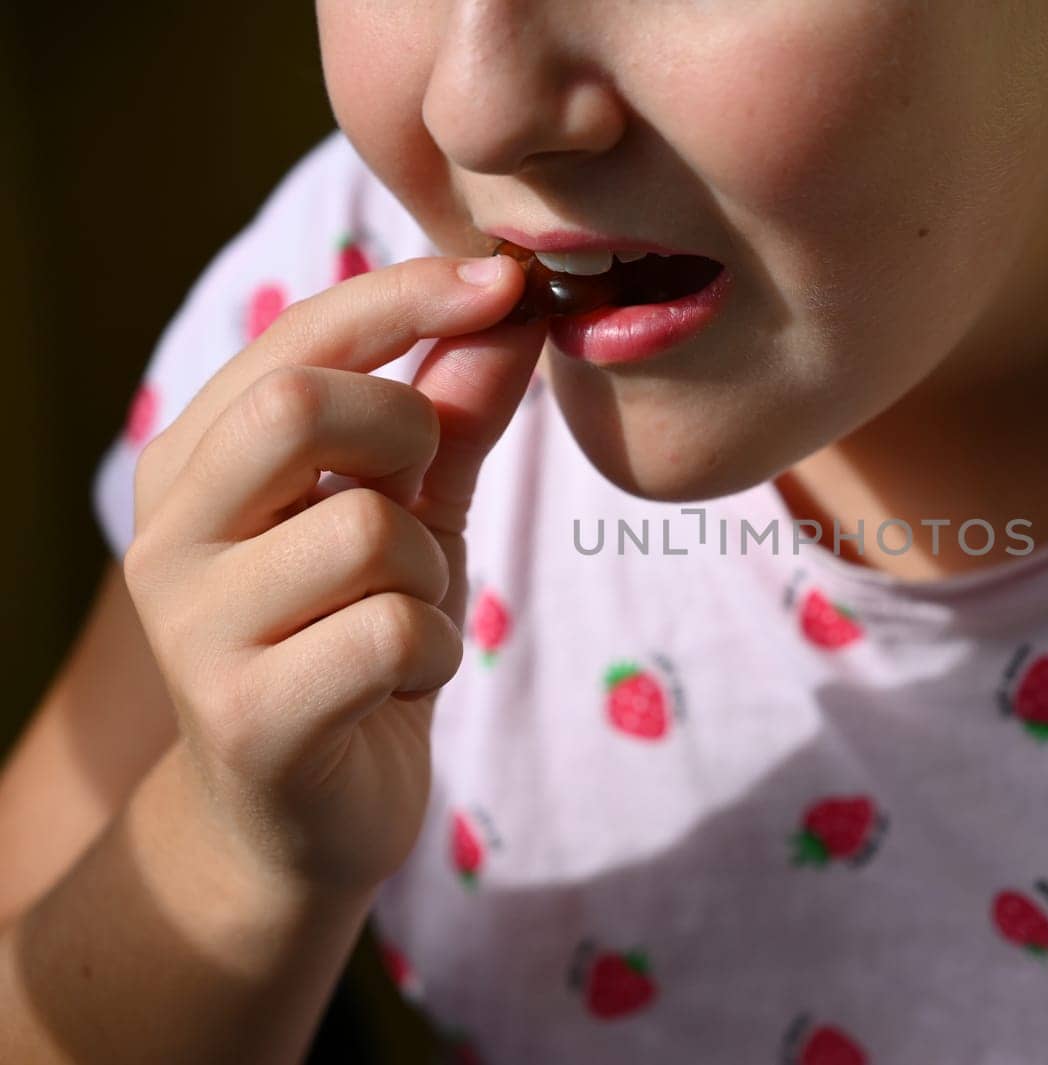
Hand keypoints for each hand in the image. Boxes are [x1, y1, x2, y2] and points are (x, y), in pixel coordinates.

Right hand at [122, 252, 537, 892]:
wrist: (306, 814)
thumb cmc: (357, 640)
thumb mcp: (414, 513)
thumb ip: (453, 414)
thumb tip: (514, 304)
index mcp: (198, 462)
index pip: (295, 337)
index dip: (407, 297)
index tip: (506, 279)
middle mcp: (171, 532)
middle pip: (300, 408)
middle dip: (407, 433)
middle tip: (422, 492)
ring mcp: (193, 629)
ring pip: (368, 531)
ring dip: (430, 575)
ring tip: (406, 617)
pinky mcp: (244, 718)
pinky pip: (391, 633)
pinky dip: (433, 650)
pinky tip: (402, 682)